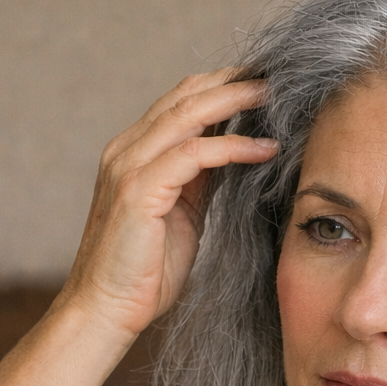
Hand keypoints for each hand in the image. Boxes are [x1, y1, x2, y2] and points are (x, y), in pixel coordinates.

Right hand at [58, 69, 276, 339]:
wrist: (106, 311)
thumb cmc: (145, 272)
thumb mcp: (182, 214)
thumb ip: (201, 180)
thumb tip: (238, 151)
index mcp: (134, 153)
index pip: (182, 100)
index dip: (225, 84)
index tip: (268, 81)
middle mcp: (126, 150)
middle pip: (186, 95)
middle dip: (235, 80)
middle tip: (281, 75)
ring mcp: (129, 167)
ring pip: (189, 114)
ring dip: (237, 101)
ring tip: (278, 96)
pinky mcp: (138, 191)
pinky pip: (194, 155)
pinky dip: (233, 147)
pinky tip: (266, 148)